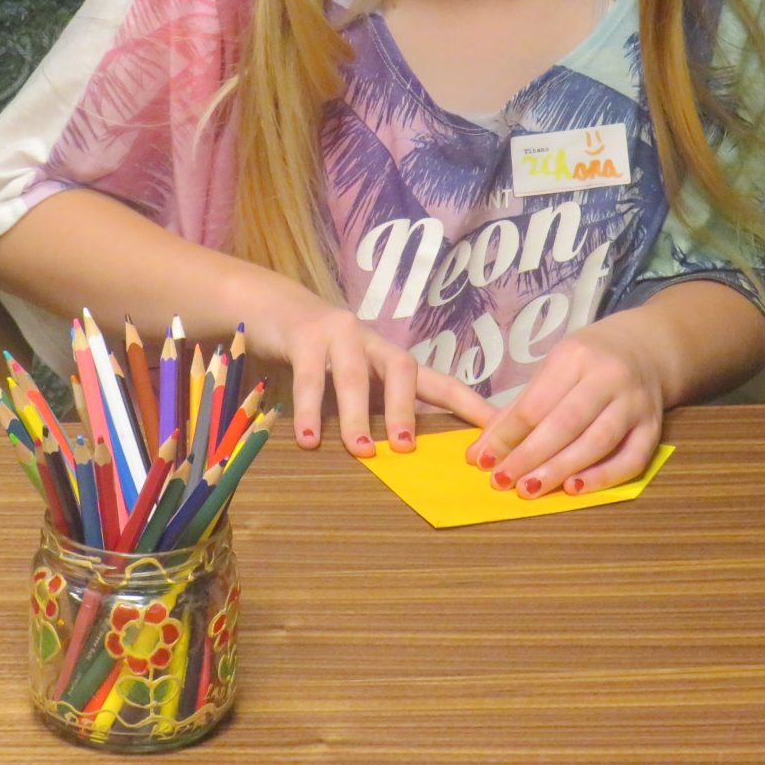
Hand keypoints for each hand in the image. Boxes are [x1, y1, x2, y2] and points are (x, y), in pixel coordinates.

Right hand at [244, 294, 495, 455]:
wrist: (270, 306)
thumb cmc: (321, 355)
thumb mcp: (353, 379)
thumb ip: (374, 407)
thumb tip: (404, 459)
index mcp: (390, 358)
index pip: (438, 382)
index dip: (468, 404)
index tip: (494, 430)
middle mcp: (372, 341)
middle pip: (401, 370)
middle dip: (407, 410)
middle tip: (407, 450)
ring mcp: (337, 335)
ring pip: (353, 376)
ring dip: (358, 415)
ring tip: (361, 450)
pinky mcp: (303, 337)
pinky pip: (308, 377)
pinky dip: (309, 410)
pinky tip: (309, 440)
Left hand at [463, 318, 670, 497]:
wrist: (645, 350)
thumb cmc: (587, 363)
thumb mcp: (550, 371)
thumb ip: (516, 411)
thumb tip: (480, 453)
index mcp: (575, 357)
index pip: (535, 404)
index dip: (507, 436)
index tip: (483, 461)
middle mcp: (608, 378)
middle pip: (565, 424)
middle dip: (529, 457)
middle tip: (502, 481)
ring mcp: (635, 404)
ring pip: (597, 443)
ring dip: (560, 470)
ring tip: (530, 489)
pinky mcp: (654, 428)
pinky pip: (631, 460)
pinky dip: (603, 477)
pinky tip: (574, 489)